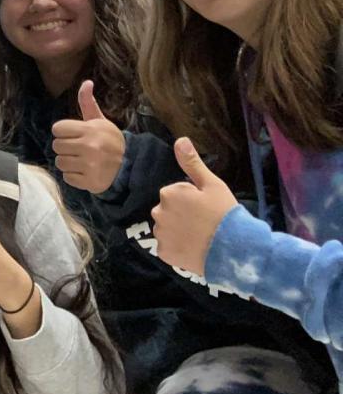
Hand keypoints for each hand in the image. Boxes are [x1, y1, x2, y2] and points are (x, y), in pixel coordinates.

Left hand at [51, 80, 125, 193]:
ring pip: (60, 162)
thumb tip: (87, 82)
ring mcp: (90, 165)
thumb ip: (88, 103)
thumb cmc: (108, 140)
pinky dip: (73, 176)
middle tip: (78, 149)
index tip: (74, 135)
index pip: (57, 129)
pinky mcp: (90, 181)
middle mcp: (90, 147)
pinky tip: (85, 172)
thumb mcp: (99, 121)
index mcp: (90, 130)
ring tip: (81, 160)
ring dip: (68, 162)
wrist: (130, 165)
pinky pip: (67, 178)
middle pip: (56, 146)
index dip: (63, 132)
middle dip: (65, 147)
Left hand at [151, 138, 238, 275]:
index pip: (175, 194)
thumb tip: (180, 139)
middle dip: (182, 215)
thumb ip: (192, 163)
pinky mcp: (163, 253)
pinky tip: (193, 249)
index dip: (193, 201)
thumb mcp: (212, 185)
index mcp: (169, 193)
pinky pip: (167, 247)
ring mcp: (160, 234)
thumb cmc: (225, 214)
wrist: (235, 251)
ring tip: (200, 238)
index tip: (207, 209)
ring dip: (178, 232)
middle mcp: (158, 212)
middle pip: (168, 211)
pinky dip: (177, 249)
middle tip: (204, 224)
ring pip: (166, 229)